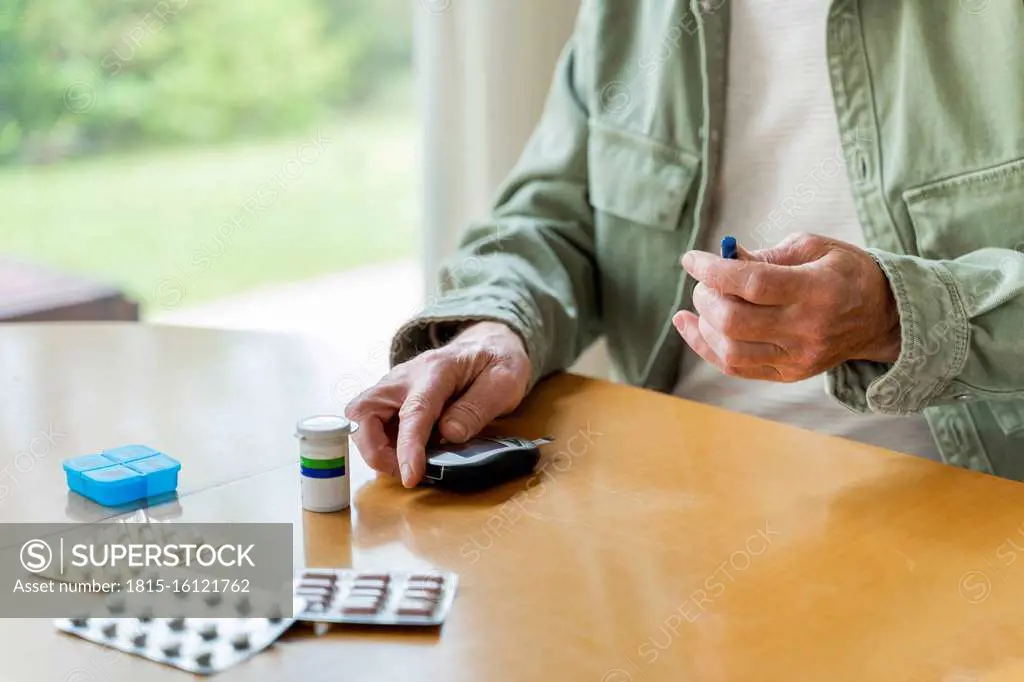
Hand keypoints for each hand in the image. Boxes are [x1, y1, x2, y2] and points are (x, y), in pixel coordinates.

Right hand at [345, 321, 531, 487]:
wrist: (485, 344)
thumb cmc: (495, 362)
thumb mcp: (504, 382)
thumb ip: (477, 408)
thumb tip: (450, 435)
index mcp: (437, 370)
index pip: (414, 411)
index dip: (408, 447)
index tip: (410, 476)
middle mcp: (406, 376)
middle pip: (365, 411)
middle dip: (375, 449)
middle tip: (404, 471)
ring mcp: (394, 386)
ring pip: (361, 419)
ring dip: (376, 449)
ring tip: (407, 466)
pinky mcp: (391, 397)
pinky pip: (372, 423)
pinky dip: (381, 444)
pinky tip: (407, 453)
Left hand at [673, 232, 900, 381]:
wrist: (881, 317)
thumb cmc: (843, 273)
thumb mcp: (814, 248)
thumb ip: (768, 255)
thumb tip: (723, 258)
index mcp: (817, 291)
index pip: (754, 284)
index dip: (715, 271)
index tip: (691, 259)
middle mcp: (807, 329)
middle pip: (736, 322)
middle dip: (706, 298)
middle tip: (704, 282)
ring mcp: (798, 357)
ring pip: (731, 351)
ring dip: (704, 323)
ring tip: (705, 301)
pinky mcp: (789, 374)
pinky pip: (735, 367)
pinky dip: (705, 346)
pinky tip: (689, 324)